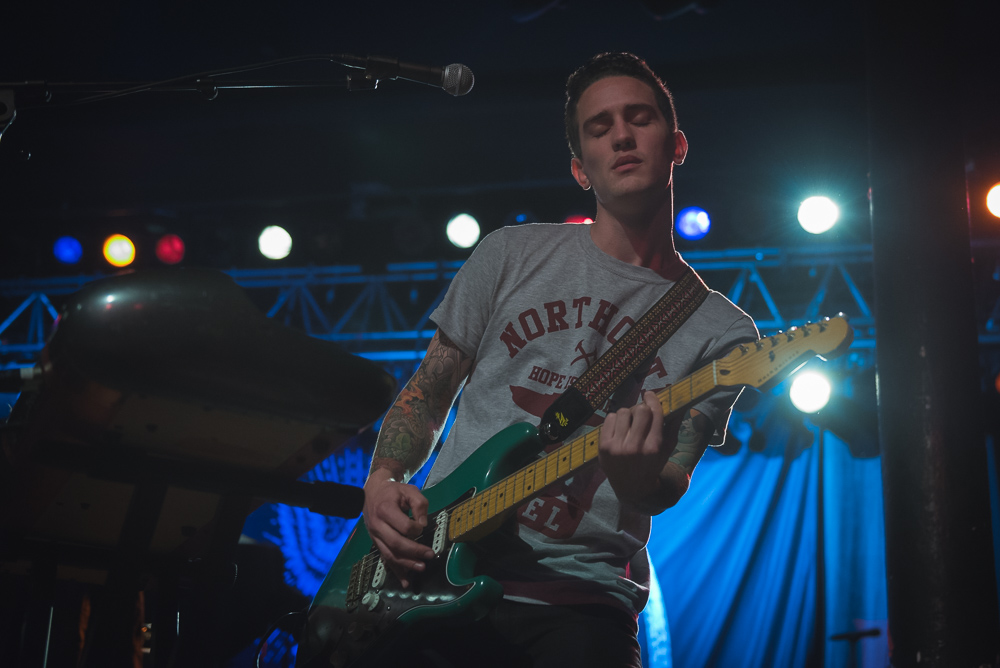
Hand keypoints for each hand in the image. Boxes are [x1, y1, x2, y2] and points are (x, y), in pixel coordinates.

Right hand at [362, 468, 435, 587]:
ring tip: (421, 568)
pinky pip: (385, 559)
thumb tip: (422, 525)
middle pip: (396, 543)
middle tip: (430, 555)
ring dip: (406, 564)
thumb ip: (419, 504)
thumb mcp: (409, 490)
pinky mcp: (376, 543)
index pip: (404, 526)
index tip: (423, 527)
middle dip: (414, 552)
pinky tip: (405, 581)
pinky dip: (396, 572)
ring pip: (390, 555)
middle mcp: (377, 525)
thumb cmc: (394, 492)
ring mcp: (375, 536)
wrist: (373, 492)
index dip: (417, 529)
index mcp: (385, 509)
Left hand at [598, 390, 669, 511]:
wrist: (632, 488)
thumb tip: (679, 405)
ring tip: (629, 423)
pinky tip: (619, 429)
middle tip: (641, 413)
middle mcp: (635, 447)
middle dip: (641, 408)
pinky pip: (608, 418)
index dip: (653, 400)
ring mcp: (617, 447)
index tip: (650, 394)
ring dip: (627, 414)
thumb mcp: (667, 450)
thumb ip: (673, 427)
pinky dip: (615, 420)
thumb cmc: (652, 465)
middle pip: (639, 410)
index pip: (654, 413)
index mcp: (653, 447)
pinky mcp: (603, 446)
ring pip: (622, 412)